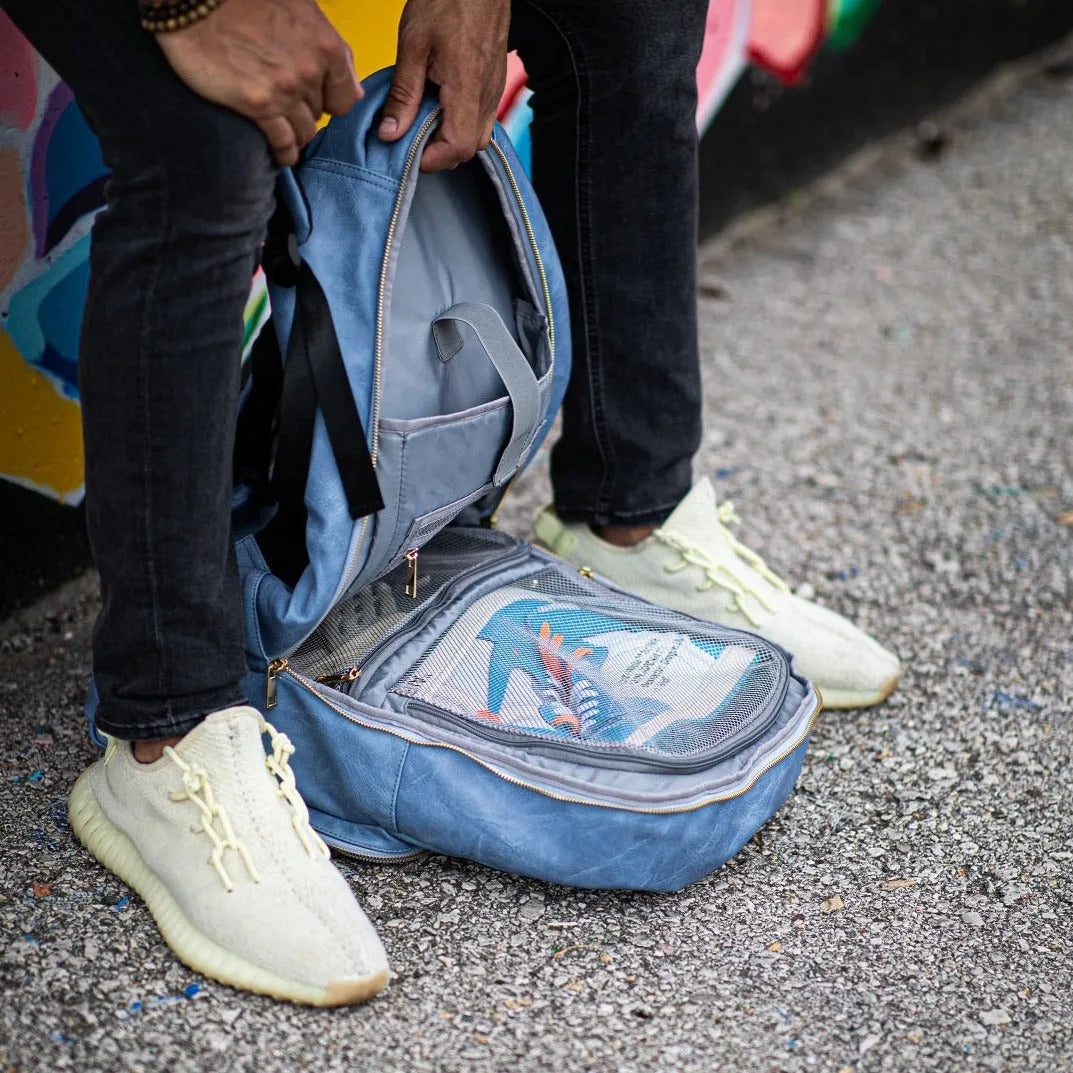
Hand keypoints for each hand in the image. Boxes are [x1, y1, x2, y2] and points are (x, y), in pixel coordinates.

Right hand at [156, 0, 361, 165]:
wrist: (193, 0)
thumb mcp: (301, 9)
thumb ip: (330, 48)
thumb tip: (354, 88)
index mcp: (326, 47)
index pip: (345, 99)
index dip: (330, 102)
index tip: (317, 101)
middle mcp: (310, 72)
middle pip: (320, 114)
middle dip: (306, 112)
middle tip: (288, 107)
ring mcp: (285, 91)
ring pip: (304, 132)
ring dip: (296, 135)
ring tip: (284, 133)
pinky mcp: (258, 106)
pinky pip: (283, 143)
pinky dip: (284, 153)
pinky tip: (281, 154)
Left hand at [378, 0, 509, 171]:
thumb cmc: (447, 2)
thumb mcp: (413, 45)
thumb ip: (403, 94)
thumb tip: (390, 133)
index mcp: (466, 89)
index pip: (457, 147)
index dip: (432, 159)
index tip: (408, 152)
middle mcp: (487, 97)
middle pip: (467, 150)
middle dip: (438, 152)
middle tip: (411, 136)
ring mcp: (494, 93)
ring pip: (476, 138)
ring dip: (449, 139)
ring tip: (424, 121)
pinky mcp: (494, 86)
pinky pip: (481, 120)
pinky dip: (459, 124)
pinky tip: (440, 107)